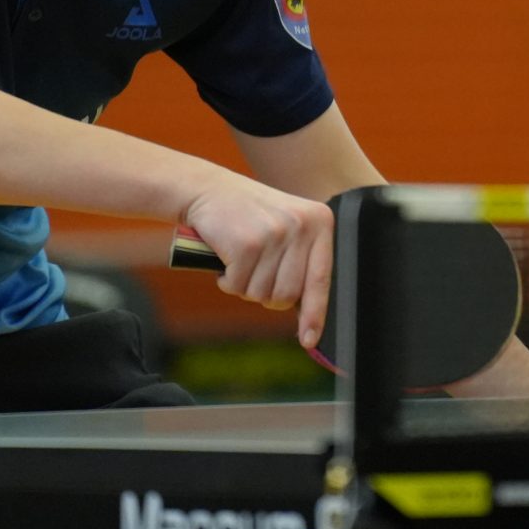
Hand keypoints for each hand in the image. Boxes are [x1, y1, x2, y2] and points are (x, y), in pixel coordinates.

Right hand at [178, 177, 335, 347]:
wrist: (208, 189)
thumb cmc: (248, 215)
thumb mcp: (286, 227)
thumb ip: (301, 261)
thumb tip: (308, 313)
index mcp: (319, 222)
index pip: (321, 279)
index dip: (315, 314)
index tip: (309, 339)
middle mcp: (301, 226)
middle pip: (289, 294)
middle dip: (266, 295)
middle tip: (253, 273)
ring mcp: (274, 235)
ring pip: (262, 294)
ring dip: (244, 286)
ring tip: (239, 259)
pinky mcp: (246, 244)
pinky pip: (237, 286)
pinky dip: (226, 280)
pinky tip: (225, 256)